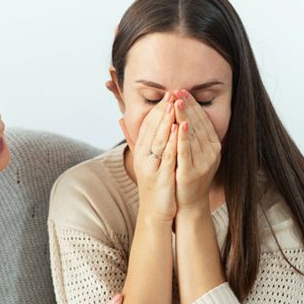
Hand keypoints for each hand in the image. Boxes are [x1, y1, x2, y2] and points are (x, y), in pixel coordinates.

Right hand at [121, 92, 177, 221]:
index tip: (166, 96)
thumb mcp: (147, 161)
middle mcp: (142, 158)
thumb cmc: (155, 185)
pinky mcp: (161, 176)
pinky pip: (167, 155)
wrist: (155, 211)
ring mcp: (150, 167)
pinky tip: (179, 128)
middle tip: (171, 93)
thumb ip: (138, 141)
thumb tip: (123, 121)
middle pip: (151, 130)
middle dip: (162, 110)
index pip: (146, 126)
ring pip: (158, 140)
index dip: (156, 110)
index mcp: (140, 152)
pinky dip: (172, 141)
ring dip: (166, 121)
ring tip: (174, 104)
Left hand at [174, 90, 220, 211]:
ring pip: (193, 135)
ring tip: (176, 101)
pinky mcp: (191, 172)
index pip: (202, 121)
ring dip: (184, 116)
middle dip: (187, 106)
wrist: (189, 203)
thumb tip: (183, 116)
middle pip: (198, 125)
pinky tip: (180, 125)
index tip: (182, 91)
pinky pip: (186, 152)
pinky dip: (183, 138)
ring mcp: (203, 162)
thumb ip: (188, 135)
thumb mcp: (190, 153)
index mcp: (211, 146)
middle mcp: (211, 152)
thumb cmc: (187, 176)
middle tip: (178, 90)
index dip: (192, 105)